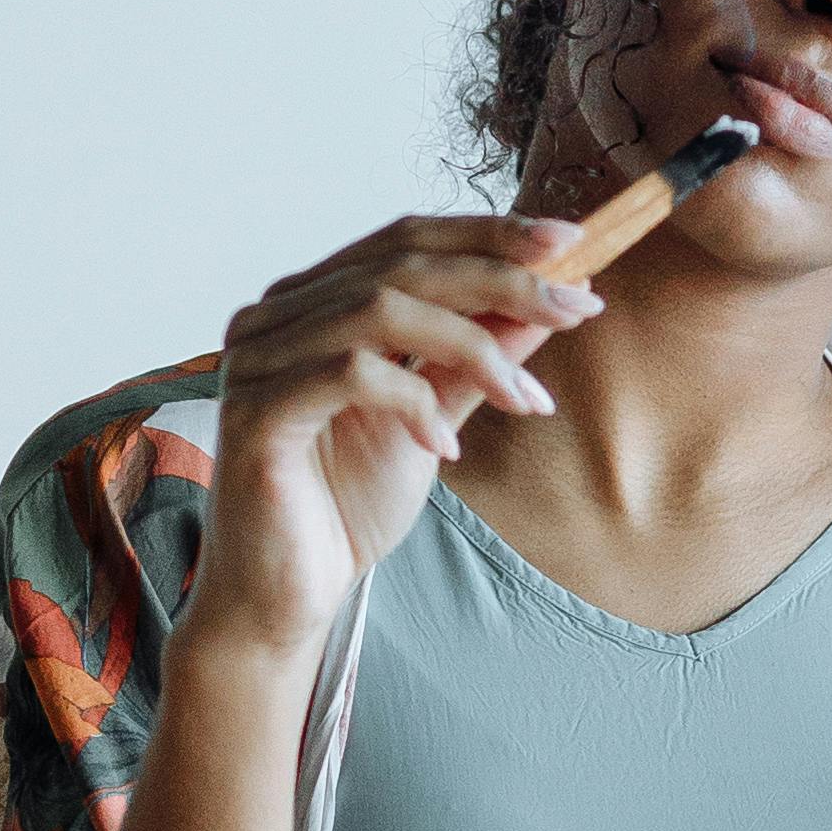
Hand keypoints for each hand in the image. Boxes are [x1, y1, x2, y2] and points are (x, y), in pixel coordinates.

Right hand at [186, 212, 595, 672]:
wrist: (289, 596)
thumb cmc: (347, 508)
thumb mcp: (433, 422)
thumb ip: (475, 363)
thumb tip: (543, 304)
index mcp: (312, 302)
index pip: (406, 239)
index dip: (489, 234)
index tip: (572, 243)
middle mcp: (276, 316)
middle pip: (400, 264)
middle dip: (500, 280)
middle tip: (576, 305)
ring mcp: (258, 359)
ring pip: (379, 310)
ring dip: (472, 347)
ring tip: (524, 399)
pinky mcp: (255, 411)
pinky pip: (351, 374)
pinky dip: (413, 402)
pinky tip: (444, 448)